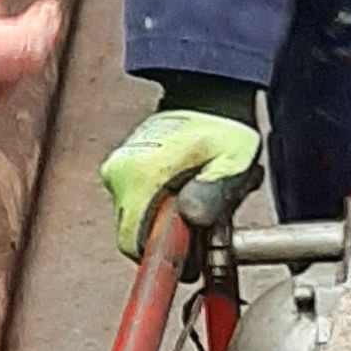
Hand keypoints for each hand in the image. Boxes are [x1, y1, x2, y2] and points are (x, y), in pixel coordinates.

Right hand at [101, 107, 260, 257]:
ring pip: (142, 220)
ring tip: (202, 196)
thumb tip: (192, 219)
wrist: (205, 93)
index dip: (163, 257)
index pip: (133, 245)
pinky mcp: (125, 170)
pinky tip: (191, 187)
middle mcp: (120, 175)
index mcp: (139, 176)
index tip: (188, 256)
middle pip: (139, 234)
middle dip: (174, 236)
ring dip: (172, 220)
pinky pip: (142, 202)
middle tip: (207, 220)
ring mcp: (119, 172)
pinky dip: (166, 205)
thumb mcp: (231, 161)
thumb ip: (213, 193)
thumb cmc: (220, 124)